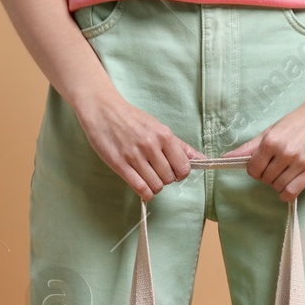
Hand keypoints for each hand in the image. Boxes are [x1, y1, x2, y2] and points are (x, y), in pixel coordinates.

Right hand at [74, 90, 204, 200]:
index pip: (183, 167)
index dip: (180, 173)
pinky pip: (140, 188)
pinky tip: (143, 187)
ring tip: (148, 177)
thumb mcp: (159, 127)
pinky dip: (146, 193)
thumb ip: (180, 146)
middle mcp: (151, 146)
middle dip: (166, 179)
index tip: (173, 170)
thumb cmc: (132, 119)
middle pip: (169, 178)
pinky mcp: (120, 165)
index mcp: (163, 135)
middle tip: (157, 172)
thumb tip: (201, 159)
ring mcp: (135, 156)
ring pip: (156, 186)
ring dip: (155, 186)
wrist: (103, 111)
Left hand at [234, 96, 304, 201]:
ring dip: (278, 184)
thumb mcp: (272, 131)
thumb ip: (249, 147)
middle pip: (265, 179)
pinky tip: (289, 185)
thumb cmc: (298, 121)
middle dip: (267, 176)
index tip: (262, 165)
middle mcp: (285, 153)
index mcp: (271, 141)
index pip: (253, 170)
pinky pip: (292, 193)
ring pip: (278, 187)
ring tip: (285, 172)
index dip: (255, 170)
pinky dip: (287, 193)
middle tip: (276, 166)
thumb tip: (226, 158)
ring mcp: (300, 163)